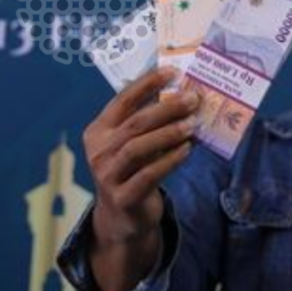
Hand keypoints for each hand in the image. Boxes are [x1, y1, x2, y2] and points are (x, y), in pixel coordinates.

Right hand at [84, 66, 199, 244]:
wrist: (122, 218)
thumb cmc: (132, 170)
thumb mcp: (132, 143)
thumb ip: (147, 122)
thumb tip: (182, 92)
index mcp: (98, 130)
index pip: (122, 100)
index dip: (147, 84)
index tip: (173, 72)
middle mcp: (99, 151)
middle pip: (134, 123)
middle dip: (166, 108)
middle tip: (193, 99)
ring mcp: (107, 175)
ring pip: (138, 147)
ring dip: (169, 133)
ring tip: (193, 123)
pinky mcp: (123, 197)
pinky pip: (148, 174)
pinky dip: (170, 159)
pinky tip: (187, 149)